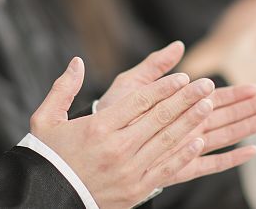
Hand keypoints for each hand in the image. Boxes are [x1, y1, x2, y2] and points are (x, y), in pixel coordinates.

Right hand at [31, 57, 255, 207]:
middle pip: (159, 119)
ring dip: (191, 122)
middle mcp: (116, 148)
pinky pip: (166, 169)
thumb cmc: (48, 157)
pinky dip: (184, 154)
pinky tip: (200, 141)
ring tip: (209, 105)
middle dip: (186, 99)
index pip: (139, 103)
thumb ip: (63, 88)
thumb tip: (76, 61)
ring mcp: (128, 171)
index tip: (182, 77)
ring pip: (166, 142)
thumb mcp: (46, 119)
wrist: (47, 198)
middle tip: (207, 84)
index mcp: (97, 128)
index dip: (163, 88)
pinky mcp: (135, 189)